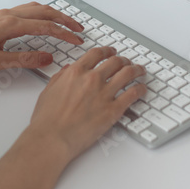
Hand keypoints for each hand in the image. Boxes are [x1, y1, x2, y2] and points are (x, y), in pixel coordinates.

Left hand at [0, 3, 84, 72]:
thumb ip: (23, 60)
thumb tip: (47, 58)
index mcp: (9, 25)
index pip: (45, 26)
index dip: (64, 33)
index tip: (78, 40)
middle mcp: (8, 15)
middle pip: (44, 12)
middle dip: (64, 19)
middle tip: (80, 29)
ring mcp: (2, 14)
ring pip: (35, 8)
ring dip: (53, 14)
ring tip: (66, 23)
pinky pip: (26, 10)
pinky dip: (41, 13)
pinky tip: (42, 21)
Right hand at [28, 47, 146, 160]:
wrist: (52, 138)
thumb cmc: (47, 119)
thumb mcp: (49, 90)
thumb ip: (61, 77)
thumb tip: (68, 70)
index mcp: (76, 72)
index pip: (97, 54)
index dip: (107, 50)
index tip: (111, 52)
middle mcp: (92, 79)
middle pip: (115, 61)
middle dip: (123, 60)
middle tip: (127, 62)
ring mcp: (104, 94)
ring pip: (128, 73)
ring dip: (136, 70)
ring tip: (140, 71)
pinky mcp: (113, 110)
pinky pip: (133, 94)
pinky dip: (140, 89)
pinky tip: (142, 89)